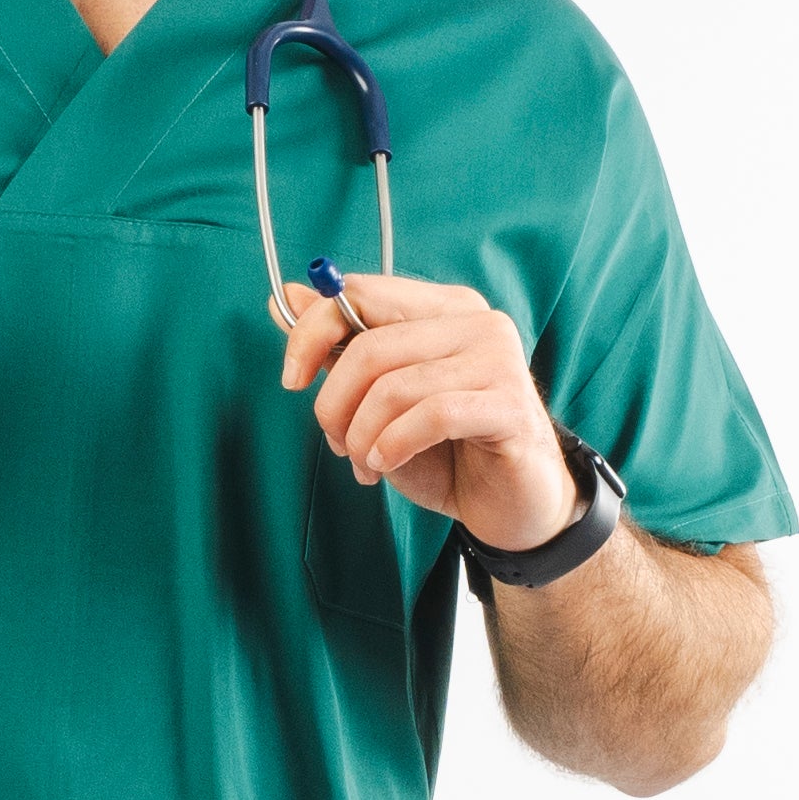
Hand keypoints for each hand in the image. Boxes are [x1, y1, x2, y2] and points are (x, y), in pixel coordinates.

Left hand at [279, 274, 579, 557]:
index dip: (312, 332)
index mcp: (442, 309)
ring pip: (394, 387)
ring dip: (363, 438)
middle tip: (337, 443)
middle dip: (335, 404)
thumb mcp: (379, 400)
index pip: (361, 293)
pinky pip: (432, 415)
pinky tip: (388, 463)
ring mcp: (499, 360)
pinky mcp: (511, 406)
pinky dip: (395, 444)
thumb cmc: (448, 452)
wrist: (512, 506)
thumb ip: (340, 349)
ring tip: (367, 464)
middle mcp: (475, 323)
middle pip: (370, 346)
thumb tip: (286, 297)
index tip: (291, 378)